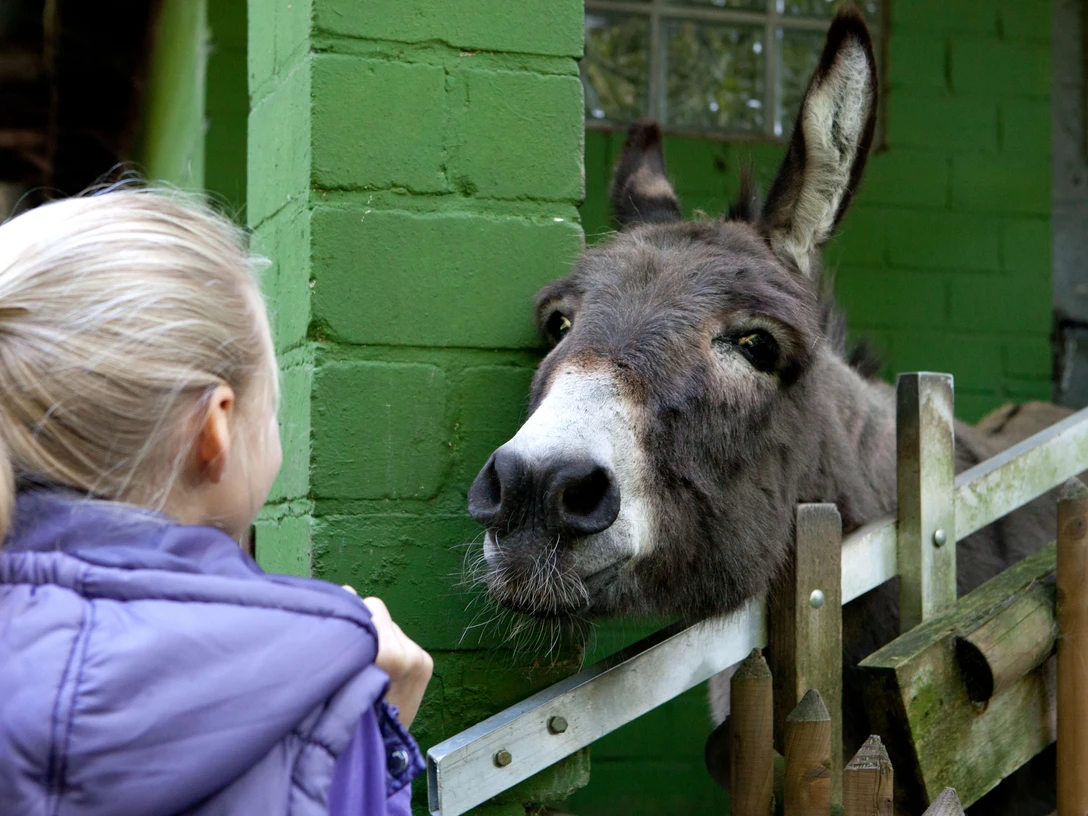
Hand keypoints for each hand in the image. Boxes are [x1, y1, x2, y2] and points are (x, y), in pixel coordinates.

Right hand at [344, 589, 432, 727]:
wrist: (382, 753)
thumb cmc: (351, 717)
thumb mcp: (337, 679)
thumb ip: (344, 638)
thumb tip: (346, 592)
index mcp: (389, 656)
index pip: (367, 608)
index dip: (348, 611)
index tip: (335, 624)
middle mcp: (410, 654)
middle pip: (377, 612)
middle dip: (362, 625)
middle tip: (349, 651)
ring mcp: (420, 658)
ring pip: (387, 625)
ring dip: (375, 637)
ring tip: (364, 665)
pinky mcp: (425, 662)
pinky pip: (399, 638)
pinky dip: (387, 646)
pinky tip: (379, 669)